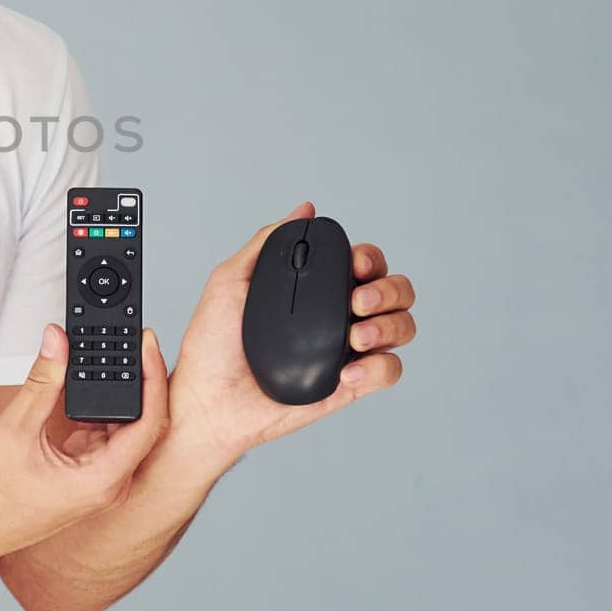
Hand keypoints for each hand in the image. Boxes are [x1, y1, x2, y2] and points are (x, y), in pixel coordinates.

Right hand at [0, 323, 170, 561]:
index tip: (147, 345)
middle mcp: (110, 483)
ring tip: (109, 358)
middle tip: (134, 341)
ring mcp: (100, 480)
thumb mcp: (16, 428)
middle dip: (140, 379)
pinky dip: (98, 408)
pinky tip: (87, 386)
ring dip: (118, 393)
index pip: (148, 423)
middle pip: (143, 424)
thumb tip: (57, 340)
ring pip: (123, 427)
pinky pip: (104, 435)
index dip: (153, 379)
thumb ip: (43, 380)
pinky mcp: (87, 474)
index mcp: (103, 480)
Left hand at [167, 200, 416, 468]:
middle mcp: (337, 316)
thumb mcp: (230, 281)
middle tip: (356, 303)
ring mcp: (347, 351)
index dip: (368, 258)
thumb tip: (303, 209)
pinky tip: (346, 373)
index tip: (353, 264)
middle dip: (388, 290)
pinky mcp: (351, 386)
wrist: (208, 402)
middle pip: (395, 291)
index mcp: (314, 289)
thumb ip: (265, 242)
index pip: (362, 262)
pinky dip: (377, 368)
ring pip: (403, 327)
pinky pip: (390, 371)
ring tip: (354, 337)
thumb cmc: (212, 345)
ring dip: (389, 325)